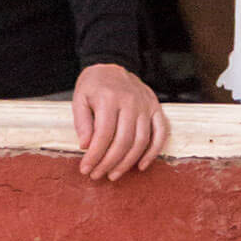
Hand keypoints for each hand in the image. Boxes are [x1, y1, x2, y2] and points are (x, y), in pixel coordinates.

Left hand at [72, 62, 168, 180]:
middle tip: (98, 175)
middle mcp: (130, 101)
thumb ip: (82, 121)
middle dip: (109, 163)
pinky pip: (160, 134)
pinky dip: (153, 152)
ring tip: (114, 175)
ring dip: (127, 163)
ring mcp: (146, 105)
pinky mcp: (156, 108)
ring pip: (141, 141)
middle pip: (123, 141)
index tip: (86, 169)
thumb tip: (86, 146)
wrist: (113, 64)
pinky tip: (141, 166)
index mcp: (109, 97)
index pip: (104, 134)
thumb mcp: (80, 97)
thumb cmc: (94, 84)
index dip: (95, 155)